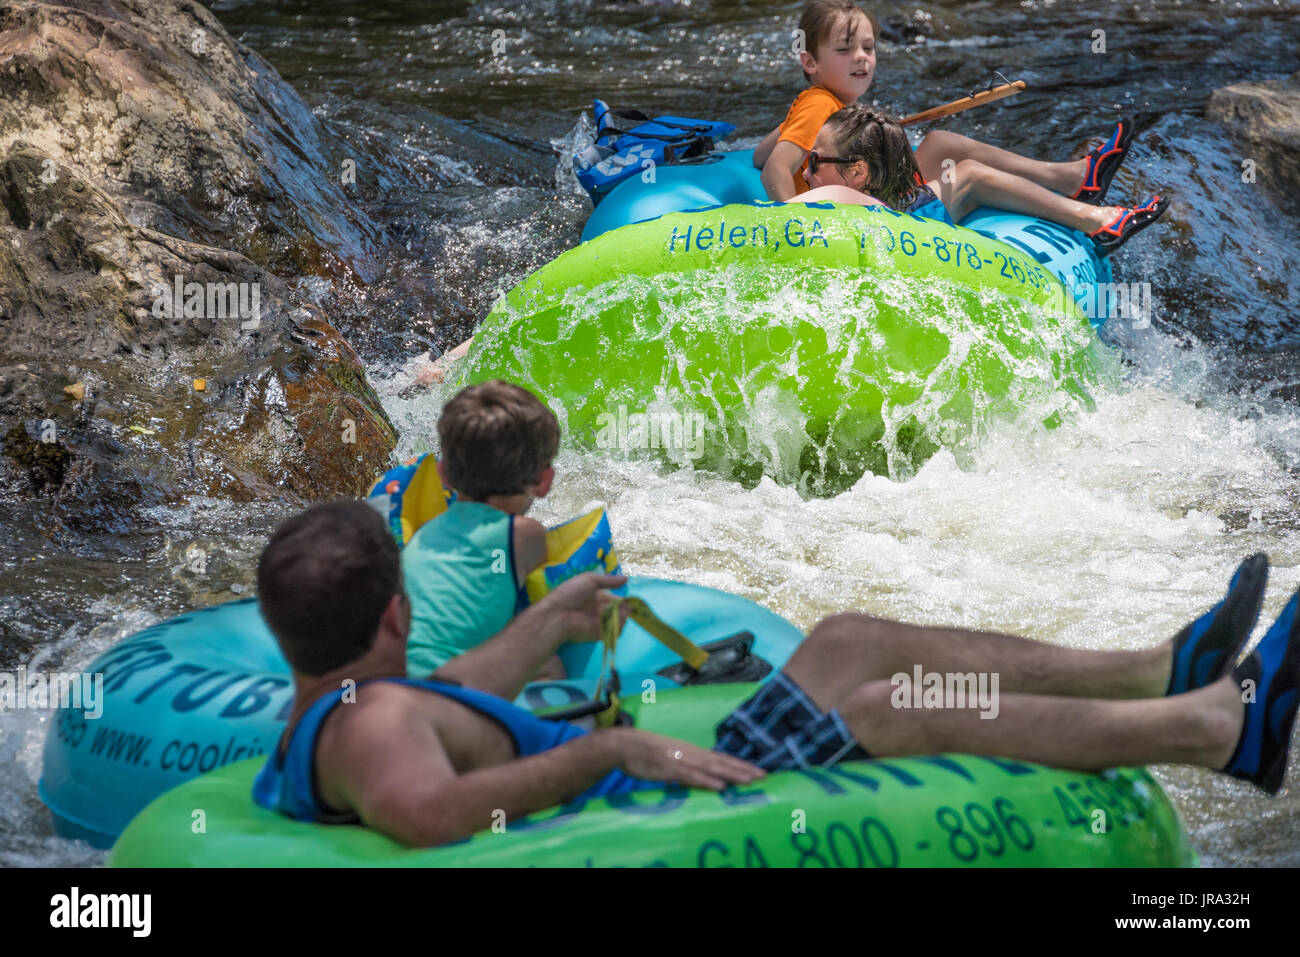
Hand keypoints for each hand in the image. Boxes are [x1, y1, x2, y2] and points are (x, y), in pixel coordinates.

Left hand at [543, 572, 628, 642]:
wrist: (558, 615)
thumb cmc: (571, 594)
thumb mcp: (589, 580)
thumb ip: (608, 580)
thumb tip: (627, 578)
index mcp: (596, 596)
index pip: (614, 598)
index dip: (622, 598)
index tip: (628, 598)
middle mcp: (599, 609)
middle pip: (618, 609)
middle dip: (624, 607)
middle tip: (625, 606)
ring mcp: (600, 622)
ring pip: (619, 620)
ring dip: (622, 616)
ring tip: (619, 612)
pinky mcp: (600, 634)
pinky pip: (614, 631)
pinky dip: (619, 626)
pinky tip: (616, 620)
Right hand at [607, 728, 764, 789]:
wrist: (623, 745)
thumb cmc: (645, 753)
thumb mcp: (671, 759)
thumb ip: (686, 767)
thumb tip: (701, 777)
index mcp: (692, 751)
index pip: (720, 758)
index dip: (739, 765)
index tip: (758, 771)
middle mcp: (691, 753)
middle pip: (721, 762)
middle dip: (743, 769)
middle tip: (764, 776)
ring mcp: (681, 760)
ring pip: (711, 768)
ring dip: (731, 774)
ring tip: (749, 780)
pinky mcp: (669, 769)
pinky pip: (692, 777)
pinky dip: (707, 782)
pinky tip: (720, 787)